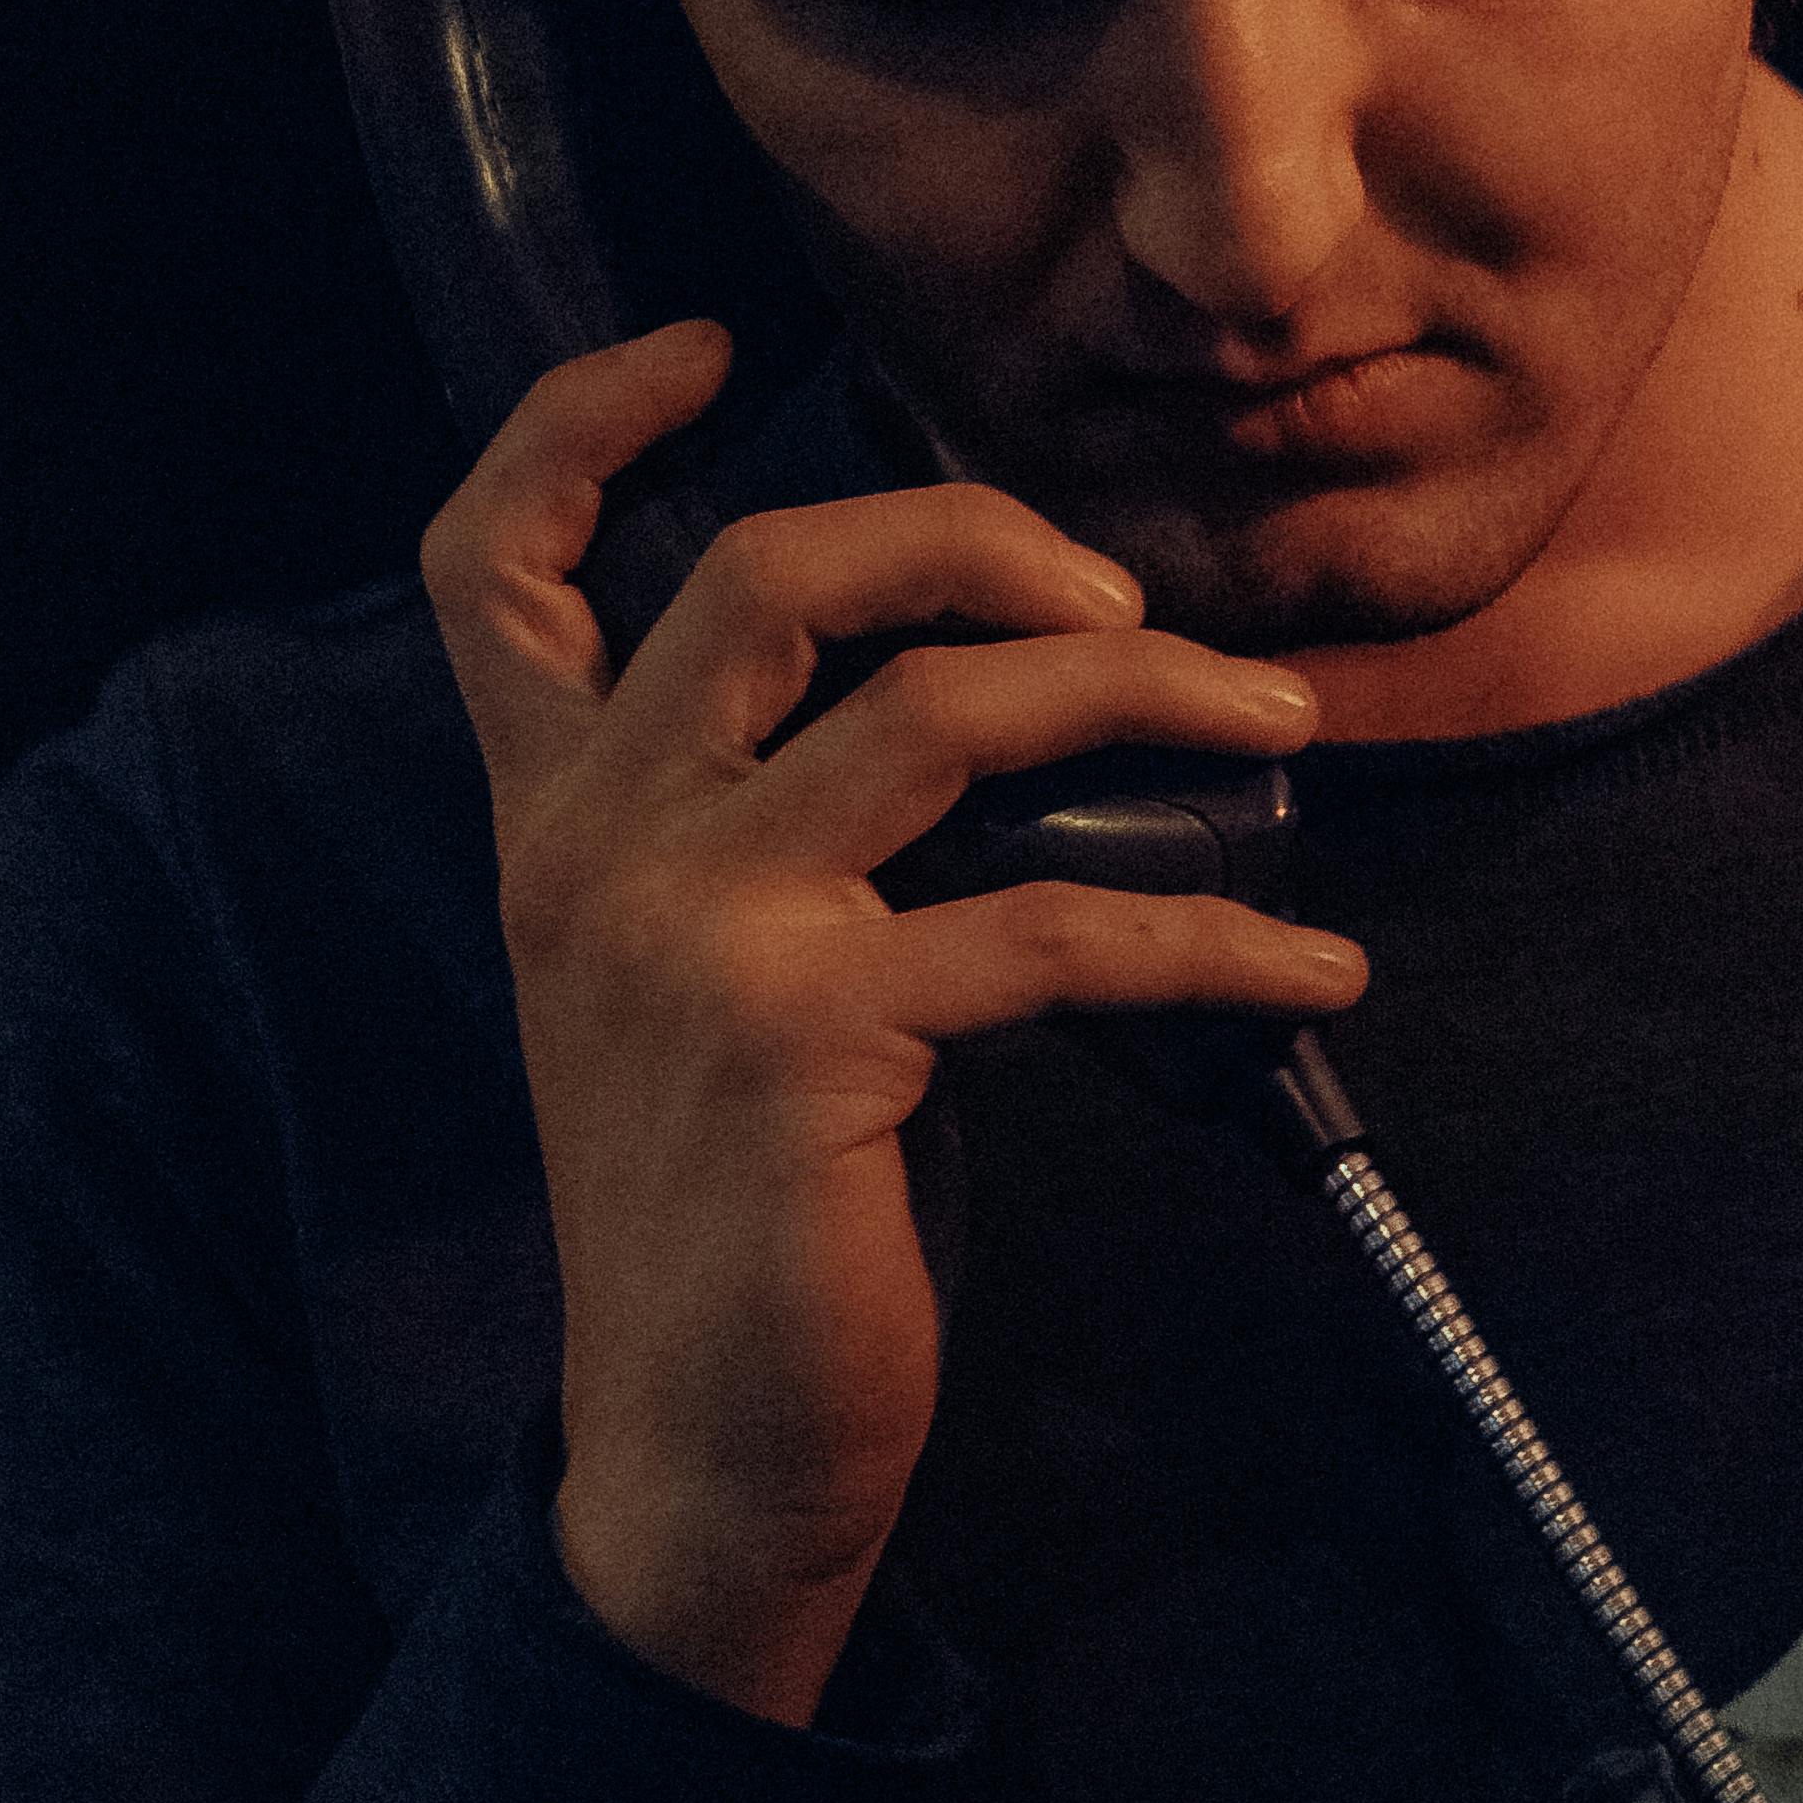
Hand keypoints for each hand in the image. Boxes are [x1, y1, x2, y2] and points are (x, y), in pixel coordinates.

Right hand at [421, 321, 1367, 1727]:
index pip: (492, 568)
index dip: (577, 423)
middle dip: (971, 533)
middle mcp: (595, 849)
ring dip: (1147, 698)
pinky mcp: (808, 1038)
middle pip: (768, 571)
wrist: (695, 1457)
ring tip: (1279, 736)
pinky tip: (1310, 970)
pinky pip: (1057, 928)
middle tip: (1120, 597)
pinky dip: (1216, 938)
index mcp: (551, 827)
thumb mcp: (703, 991)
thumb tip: (1000, 707)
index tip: (704, 346)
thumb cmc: (739, 1223)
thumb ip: (773, 839)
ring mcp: (692, 934)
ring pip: (941, 709)